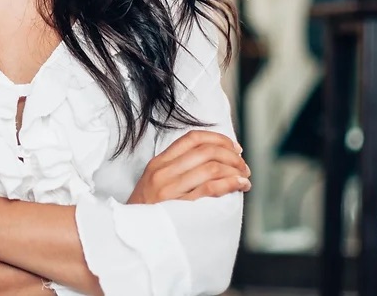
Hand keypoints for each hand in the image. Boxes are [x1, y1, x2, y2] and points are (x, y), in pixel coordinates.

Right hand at [127, 130, 249, 203]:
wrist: (132, 237)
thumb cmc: (148, 212)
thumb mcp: (154, 183)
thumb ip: (177, 169)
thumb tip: (214, 159)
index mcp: (158, 163)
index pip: (192, 139)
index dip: (218, 139)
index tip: (234, 148)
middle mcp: (163, 173)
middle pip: (206, 151)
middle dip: (232, 156)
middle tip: (243, 166)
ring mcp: (170, 190)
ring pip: (211, 167)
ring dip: (235, 170)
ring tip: (244, 177)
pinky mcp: (180, 207)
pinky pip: (211, 188)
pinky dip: (231, 183)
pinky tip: (240, 185)